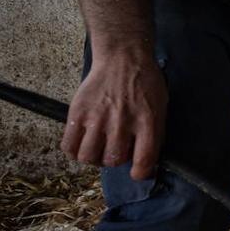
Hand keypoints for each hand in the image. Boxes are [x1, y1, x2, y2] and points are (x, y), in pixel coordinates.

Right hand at [61, 50, 166, 179]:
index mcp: (147, 121)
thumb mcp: (160, 107)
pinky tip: (83, 142)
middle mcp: (121, 121)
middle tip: (115, 149)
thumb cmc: (144, 83)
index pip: (143, 160)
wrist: (123, 58)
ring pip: (88, 157)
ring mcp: (97, 117)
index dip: (140, 172)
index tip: (137, 172)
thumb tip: (147, 160)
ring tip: (98, 148)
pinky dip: (74, 150)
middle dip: (115, 160)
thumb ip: (155, 133)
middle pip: (112, 160)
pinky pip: (68, 146)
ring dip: (93, 157)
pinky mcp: (78, 112)